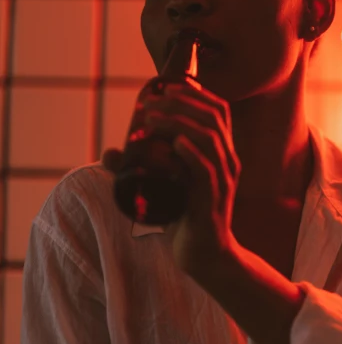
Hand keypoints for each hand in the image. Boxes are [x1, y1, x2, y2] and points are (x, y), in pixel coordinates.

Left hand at [102, 82, 241, 274]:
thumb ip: (140, 169)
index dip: (195, 92)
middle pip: (213, 116)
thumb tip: (110, 152)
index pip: (218, 110)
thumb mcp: (164, 187)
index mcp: (222, 152)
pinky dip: (191, 153)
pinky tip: (175, 143)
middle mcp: (228, 161)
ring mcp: (223, 180)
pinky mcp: (213, 201)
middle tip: (151, 102)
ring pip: (210, 139)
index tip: (166, 86)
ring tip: (152, 117)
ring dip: (180, 122)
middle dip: (182, 101)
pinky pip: (207, 171)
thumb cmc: (185, 218)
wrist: (207, 257)